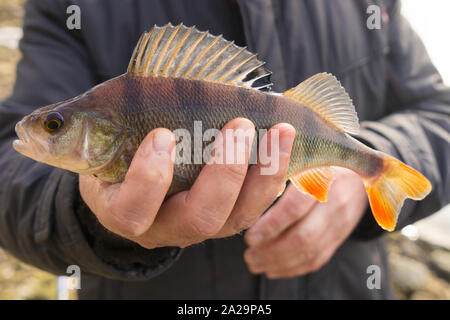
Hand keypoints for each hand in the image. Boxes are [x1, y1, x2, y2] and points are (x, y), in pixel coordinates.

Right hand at [79, 118, 295, 248]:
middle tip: (238, 125)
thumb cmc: (117, 153)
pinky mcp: (230, 215)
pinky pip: (257, 204)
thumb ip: (99, 125)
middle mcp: (166, 227)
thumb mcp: (99, 141)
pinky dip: (275, 173)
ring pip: (238, 217)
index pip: (132, 210)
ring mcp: (204, 224)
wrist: (140, 177)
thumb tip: (100, 95)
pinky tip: (284, 141)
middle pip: (199, 219)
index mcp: (125, 211)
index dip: (148, 178)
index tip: (162, 133)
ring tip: (278, 129)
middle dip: (223, 173)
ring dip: (263, 172)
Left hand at [243, 167, 367, 278]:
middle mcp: (334, 202)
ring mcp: (341, 223)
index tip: (249, 237)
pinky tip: (271, 269)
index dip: (271, 225)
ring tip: (254, 263)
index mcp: (321, 178)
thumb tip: (244, 189)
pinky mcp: (340, 237)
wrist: (357, 175)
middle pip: (303, 236)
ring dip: (278, 262)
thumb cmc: (317, 163)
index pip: (295, 207)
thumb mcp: (302, 159)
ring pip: (309, 252)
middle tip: (248, 254)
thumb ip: (277, 172)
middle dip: (271, 251)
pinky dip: (292, 268)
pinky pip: (317, 259)